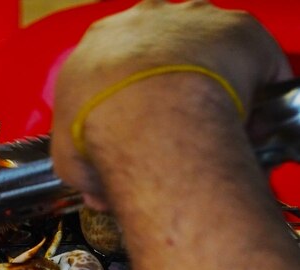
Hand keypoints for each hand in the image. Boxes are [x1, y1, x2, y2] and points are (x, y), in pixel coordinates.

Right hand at [51, 0, 291, 208]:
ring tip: (213, 123)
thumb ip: (86, 168)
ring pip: (206, 47)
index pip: (116, 61)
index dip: (129, 92)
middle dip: (170, 80)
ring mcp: (189, 19)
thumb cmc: (100, 134)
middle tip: (174, 121)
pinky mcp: (235, 28)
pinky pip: (253, 58)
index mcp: (97, 44)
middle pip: (162, 47)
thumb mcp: (73, 161)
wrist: (142, 122)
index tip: (137, 120)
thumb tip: (99, 192)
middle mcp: (141, 21)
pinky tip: (247, 121)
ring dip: (211, 77)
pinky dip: (254, 86)